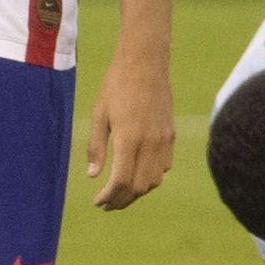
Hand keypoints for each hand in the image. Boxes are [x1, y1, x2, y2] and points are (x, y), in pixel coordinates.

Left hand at [87, 54, 174, 210]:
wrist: (145, 60)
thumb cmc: (117, 83)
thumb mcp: (100, 113)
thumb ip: (96, 146)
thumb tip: (93, 176)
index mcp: (129, 138)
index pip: (121, 181)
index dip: (109, 197)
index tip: (98, 202)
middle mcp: (150, 143)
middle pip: (139, 187)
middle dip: (122, 200)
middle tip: (107, 204)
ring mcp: (163, 139)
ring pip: (154, 180)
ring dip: (138, 191)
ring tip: (122, 192)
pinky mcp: (171, 134)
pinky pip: (165, 166)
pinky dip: (151, 177)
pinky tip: (139, 173)